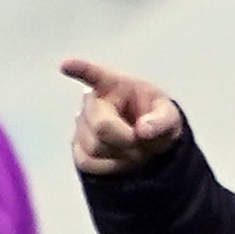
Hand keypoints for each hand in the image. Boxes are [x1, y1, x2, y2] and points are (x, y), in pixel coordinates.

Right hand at [60, 56, 184, 174]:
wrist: (150, 144)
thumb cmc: (156, 120)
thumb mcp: (169, 116)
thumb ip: (161, 121)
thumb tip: (142, 130)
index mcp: (115, 85)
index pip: (94, 74)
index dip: (79, 69)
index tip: (65, 65)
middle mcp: (94, 102)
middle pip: (101, 126)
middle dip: (126, 140)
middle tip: (141, 141)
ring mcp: (82, 125)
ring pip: (94, 147)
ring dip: (120, 155)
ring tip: (134, 149)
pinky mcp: (78, 148)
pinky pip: (87, 163)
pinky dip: (110, 167)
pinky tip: (121, 159)